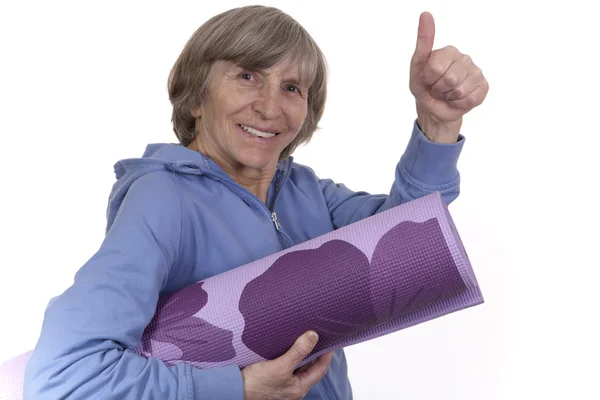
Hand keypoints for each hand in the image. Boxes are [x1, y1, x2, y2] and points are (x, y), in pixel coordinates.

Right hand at [241, 330, 333, 399]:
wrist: (233, 389)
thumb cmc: (256, 383)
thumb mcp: (280, 366)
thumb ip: (298, 352)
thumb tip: (314, 336)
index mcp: (299, 388)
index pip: (320, 368)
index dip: (326, 354)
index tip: (330, 339)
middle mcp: (293, 388)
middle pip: (309, 367)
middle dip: (313, 352)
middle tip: (316, 335)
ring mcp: (283, 384)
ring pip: (297, 366)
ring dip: (300, 353)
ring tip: (302, 336)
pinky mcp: (273, 379)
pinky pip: (286, 366)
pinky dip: (289, 356)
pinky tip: (286, 346)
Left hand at [409, 12, 488, 142]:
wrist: (434, 108)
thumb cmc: (424, 87)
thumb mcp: (417, 66)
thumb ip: (423, 42)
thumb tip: (426, 14)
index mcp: (448, 51)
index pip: (435, 68)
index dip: (428, 80)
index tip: (427, 79)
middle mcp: (464, 58)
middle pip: (450, 80)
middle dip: (439, 90)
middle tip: (438, 88)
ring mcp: (476, 72)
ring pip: (460, 91)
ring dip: (449, 97)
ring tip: (446, 94)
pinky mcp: (483, 86)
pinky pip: (470, 99)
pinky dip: (459, 104)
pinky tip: (457, 100)